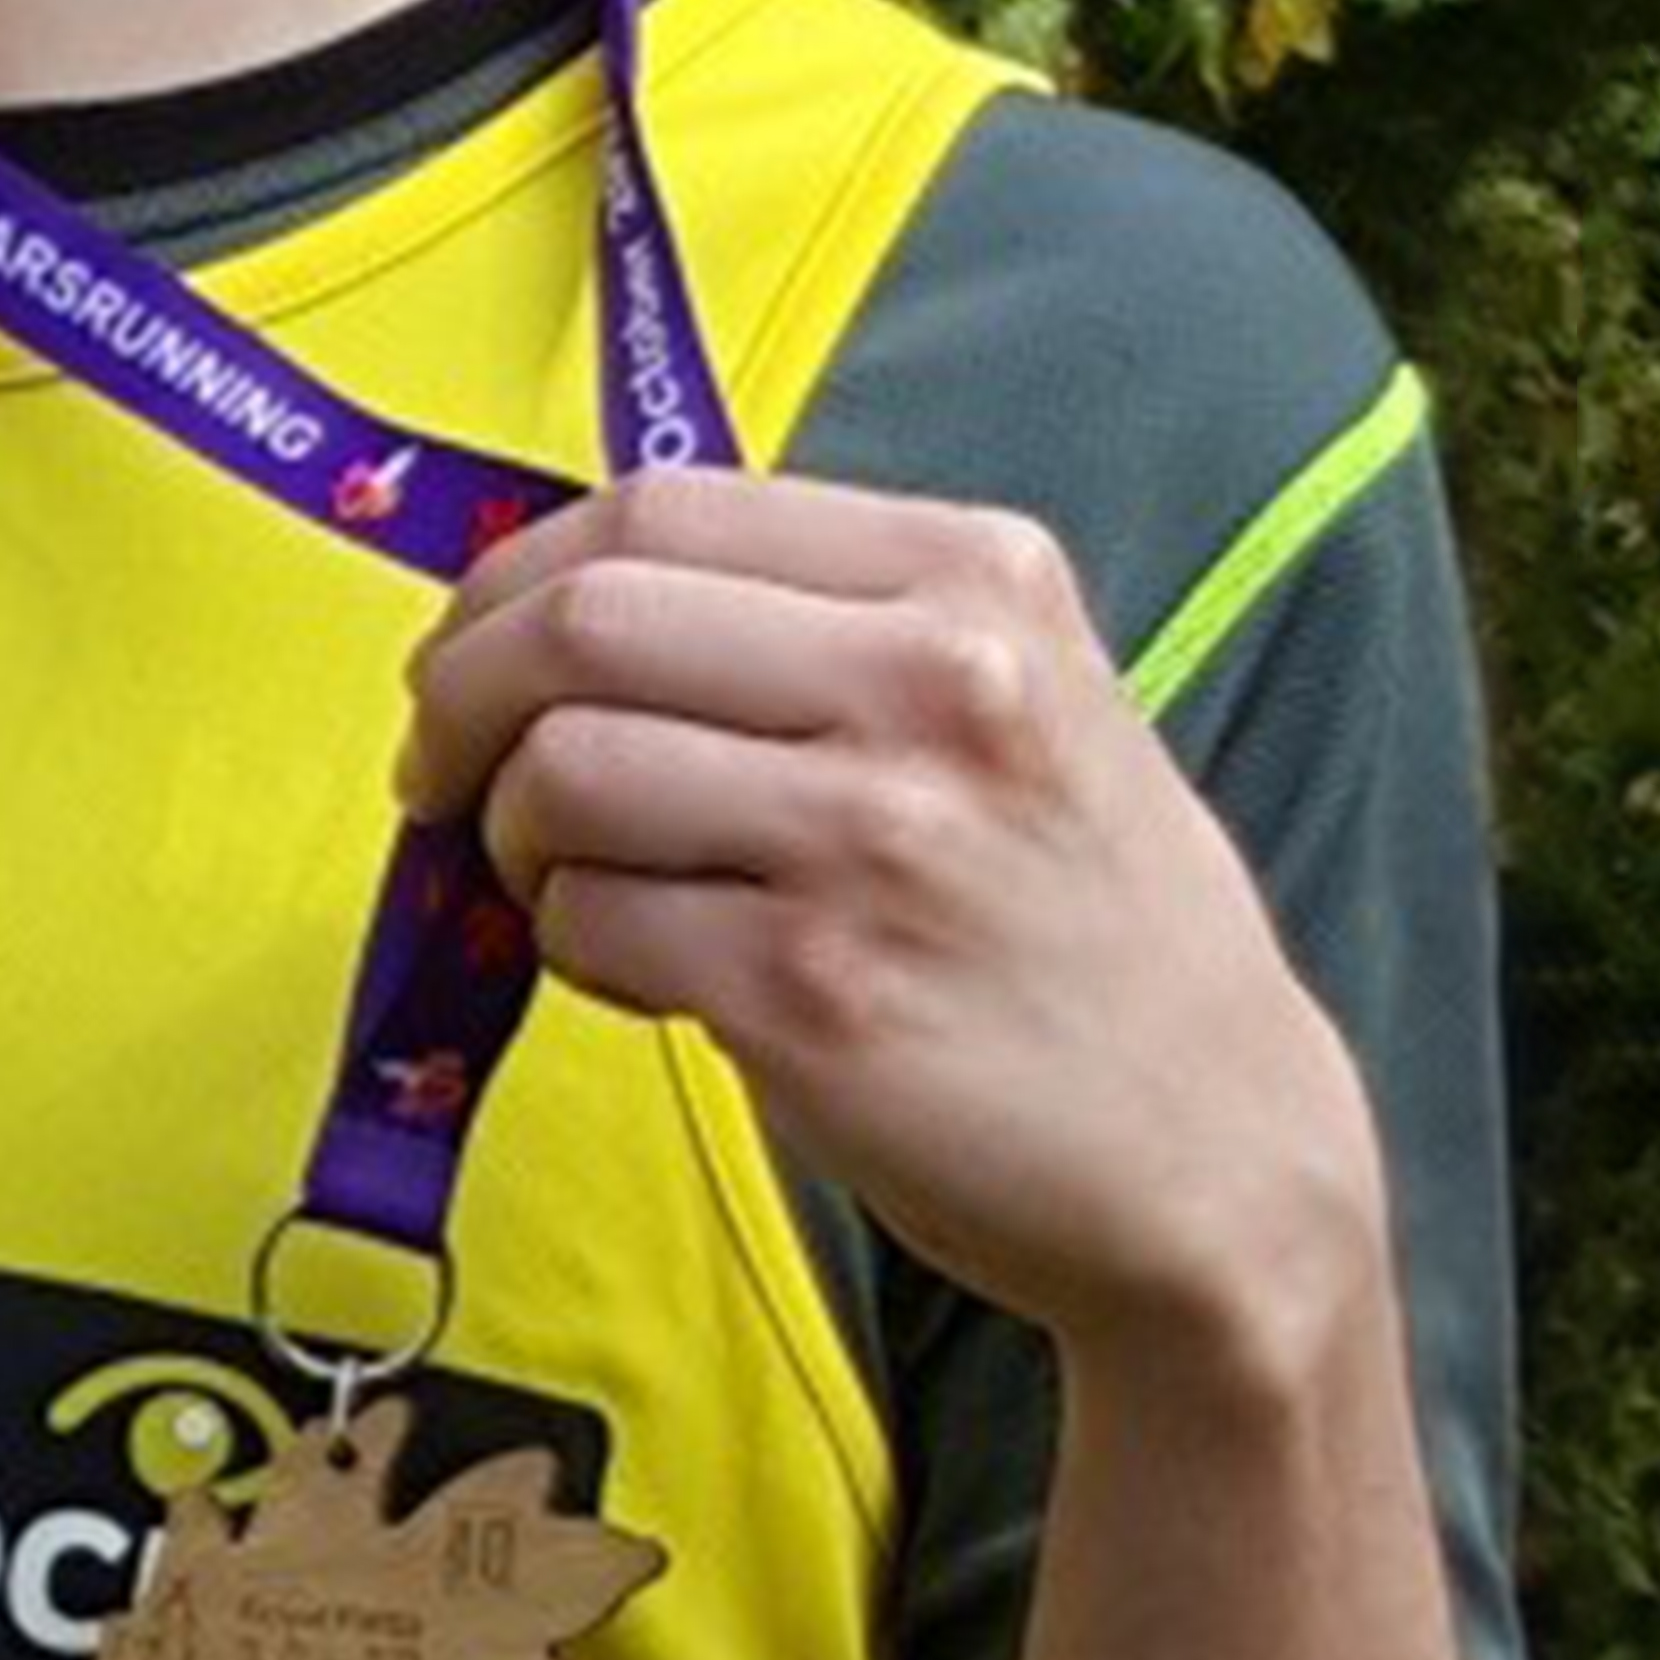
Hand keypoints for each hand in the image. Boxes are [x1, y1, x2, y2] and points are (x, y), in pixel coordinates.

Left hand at [398, 472, 1375, 1365]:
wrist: (1217, 1150)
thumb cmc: (1087, 918)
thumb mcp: (1026, 694)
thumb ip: (831, 617)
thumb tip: (563, 593)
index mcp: (975, 579)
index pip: (660, 509)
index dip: (516, 575)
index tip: (473, 644)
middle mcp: (934, 686)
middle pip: (583, 623)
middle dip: (464, 692)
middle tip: (442, 763)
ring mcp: (873, 842)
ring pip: (563, 775)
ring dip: (510, 834)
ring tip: (560, 877)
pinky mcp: (812, 995)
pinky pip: (589, 926)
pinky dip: (571, 943)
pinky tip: (645, 966)